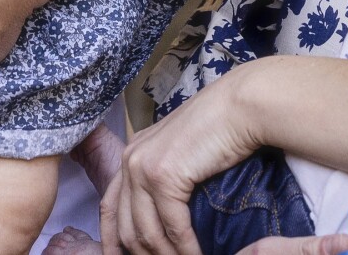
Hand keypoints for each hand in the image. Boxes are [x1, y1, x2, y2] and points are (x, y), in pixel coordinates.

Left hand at [101, 65, 262, 254]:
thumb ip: (164, 177)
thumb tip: (164, 218)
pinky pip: (172, 228)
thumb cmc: (219, 129)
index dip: (112, 241)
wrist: (239, 108)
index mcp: (131, 154)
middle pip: (125, 227)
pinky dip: (186, 249)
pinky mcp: (163, 175)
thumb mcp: (180, 154)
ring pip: (146, 234)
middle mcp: (130, 159)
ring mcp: (142, 167)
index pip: (109, 207)